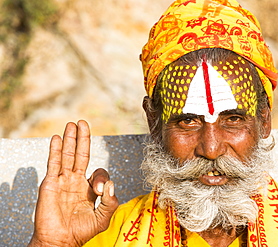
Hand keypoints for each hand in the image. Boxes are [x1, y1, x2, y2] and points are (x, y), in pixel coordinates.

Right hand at [29, 120, 118, 246]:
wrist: (60, 240)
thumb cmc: (80, 232)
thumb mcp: (103, 218)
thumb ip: (111, 202)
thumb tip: (110, 184)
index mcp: (89, 189)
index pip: (98, 172)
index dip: (101, 177)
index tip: (99, 189)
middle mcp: (76, 182)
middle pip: (81, 155)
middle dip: (83, 139)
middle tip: (84, 124)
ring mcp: (63, 181)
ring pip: (67, 155)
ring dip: (70, 140)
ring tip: (72, 125)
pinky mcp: (51, 183)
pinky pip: (54, 163)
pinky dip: (55, 150)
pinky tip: (57, 138)